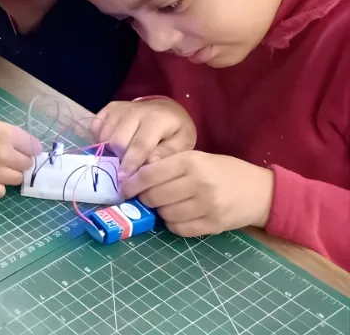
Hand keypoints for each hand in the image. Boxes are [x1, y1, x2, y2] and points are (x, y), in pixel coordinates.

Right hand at [0, 104, 40, 197]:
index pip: (34, 148)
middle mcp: (3, 153)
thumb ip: (10, 135)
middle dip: (20, 161)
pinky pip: (1, 192)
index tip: (24, 149)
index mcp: (7, 134)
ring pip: (17, 179)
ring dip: (10, 174)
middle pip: (27, 165)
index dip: (30, 148)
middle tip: (7, 157)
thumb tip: (27, 148)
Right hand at [92, 98, 196, 177]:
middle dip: (120, 159)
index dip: (131, 165)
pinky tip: (113, 144)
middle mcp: (135, 110)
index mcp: (156, 119)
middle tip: (128, 167)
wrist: (167, 110)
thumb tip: (149, 164)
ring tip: (123, 155)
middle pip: (118, 141)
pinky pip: (96, 127)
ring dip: (111, 150)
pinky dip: (100, 139)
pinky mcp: (109, 108)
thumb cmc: (175, 131)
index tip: (125, 182)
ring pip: (105, 136)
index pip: (139, 145)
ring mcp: (120, 108)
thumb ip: (166, 154)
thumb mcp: (181, 143)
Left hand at [123, 151, 274, 236]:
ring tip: (167, 205)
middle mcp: (198, 183)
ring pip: (164, 214)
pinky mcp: (213, 225)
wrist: (262, 192)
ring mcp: (206, 206)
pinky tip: (179, 216)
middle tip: (148, 197)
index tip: (125, 188)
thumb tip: (135, 176)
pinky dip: (173, 224)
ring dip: (160, 212)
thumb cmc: (225, 171)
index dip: (131, 184)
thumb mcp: (198, 158)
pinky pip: (179, 229)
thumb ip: (169, 165)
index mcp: (191, 162)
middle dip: (145, 199)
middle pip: (153, 196)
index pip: (149, 175)